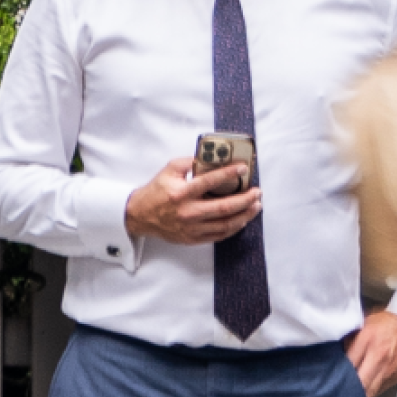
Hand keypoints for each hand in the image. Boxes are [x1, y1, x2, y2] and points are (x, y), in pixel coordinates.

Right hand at [125, 157, 262, 245]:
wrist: (140, 216)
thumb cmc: (156, 192)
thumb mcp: (168, 170)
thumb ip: (189, 162)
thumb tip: (211, 158)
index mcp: (181, 193)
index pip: (210, 181)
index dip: (230, 174)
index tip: (243, 168)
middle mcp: (188, 212)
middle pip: (224, 207)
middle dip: (245, 199)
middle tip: (257, 192)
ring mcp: (191, 228)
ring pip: (225, 224)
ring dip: (244, 215)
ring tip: (255, 206)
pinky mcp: (193, 238)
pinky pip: (219, 235)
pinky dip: (233, 228)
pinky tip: (242, 220)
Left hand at [344, 311, 396, 396]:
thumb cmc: (390, 321)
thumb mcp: (364, 324)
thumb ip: (351, 340)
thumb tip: (340, 356)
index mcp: (367, 341)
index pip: (348, 366)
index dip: (339, 377)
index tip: (334, 381)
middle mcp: (379, 357)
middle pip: (360, 385)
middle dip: (350, 393)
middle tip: (342, 396)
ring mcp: (391, 369)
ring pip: (372, 392)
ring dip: (362, 396)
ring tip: (354, 396)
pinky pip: (383, 389)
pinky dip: (375, 390)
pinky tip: (370, 388)